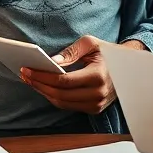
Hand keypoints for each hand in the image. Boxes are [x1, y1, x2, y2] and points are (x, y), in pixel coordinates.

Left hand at [19, 36, 141, 114]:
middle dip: (39, 85)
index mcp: (98, 76)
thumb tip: (52, 62)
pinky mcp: (94, 109)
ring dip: (44, 93)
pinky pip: (68, 106)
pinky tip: (44, 87)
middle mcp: (98, 94)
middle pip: (61, 95)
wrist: (127, 68)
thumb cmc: (108, 52)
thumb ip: (70, 52)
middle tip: (25, 75)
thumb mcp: (90, 43)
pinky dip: (54, 97)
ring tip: (31, 80)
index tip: (28, 70)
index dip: (43, 77)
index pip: (64, 81)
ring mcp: (97, 104)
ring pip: (63, 103)